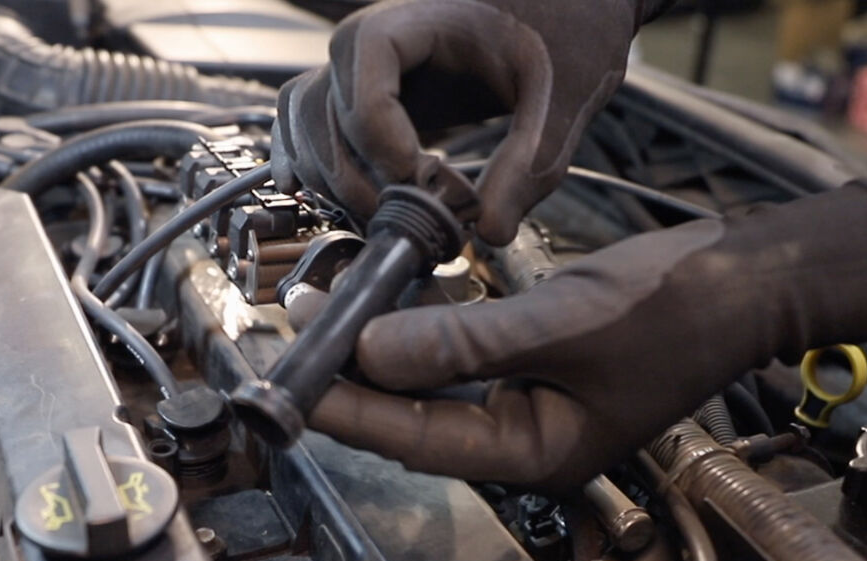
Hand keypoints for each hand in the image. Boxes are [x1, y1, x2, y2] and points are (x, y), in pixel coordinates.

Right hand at [270, 0, 644, 244]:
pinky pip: (301, 138)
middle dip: (367, 183)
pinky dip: (314, 176)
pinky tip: (350, 203)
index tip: (426, 183)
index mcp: (411, 24)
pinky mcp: (349, 103)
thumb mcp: (565, 92)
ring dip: (342, 189)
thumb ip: (532, 161)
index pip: (364, 84)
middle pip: (323, 121)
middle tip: (425, 217)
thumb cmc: (561, 29)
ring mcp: (349, 74)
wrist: (557, 10)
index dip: (386, 144)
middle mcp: (364, 47)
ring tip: (405, 211)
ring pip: (304, 136)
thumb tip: (489, 232)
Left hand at [309, 181, 866, 495]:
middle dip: (354, 378)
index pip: (416, 439)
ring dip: (383, 350)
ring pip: (433, 385)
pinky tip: (387, 302)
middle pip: (414, 416)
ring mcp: (528, 404)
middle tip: (296, 338)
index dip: (349, 406)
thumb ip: (463, 342)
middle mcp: (523, 439)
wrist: (749, 279)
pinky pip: (461, 356)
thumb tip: (372, 350)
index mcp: (534, 454)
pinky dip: (424, 331)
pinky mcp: (533, 366)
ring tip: (327, 311)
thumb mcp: (563, 324)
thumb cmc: (678, 310)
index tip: (294, 377)